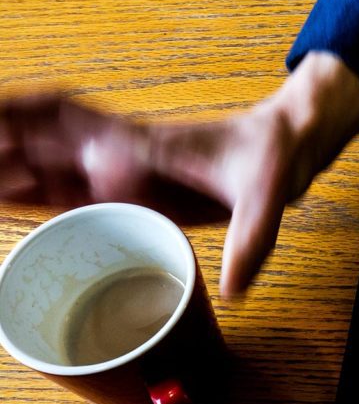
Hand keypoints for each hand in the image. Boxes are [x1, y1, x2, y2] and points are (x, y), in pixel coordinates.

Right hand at [0, 51, 358, 296]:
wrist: (287, 147)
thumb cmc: (272, 158)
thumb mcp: (268, 197)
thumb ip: (250, 240)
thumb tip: (234, 288)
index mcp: (140, 143)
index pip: (61, 119)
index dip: (17, 115)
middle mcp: (120, 153)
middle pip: (39, 145)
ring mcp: (122, 172)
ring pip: (46, 168)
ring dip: (7, 172)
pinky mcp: (133, 191)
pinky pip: (71, 193)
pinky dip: (33, 194)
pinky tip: (9, 199)